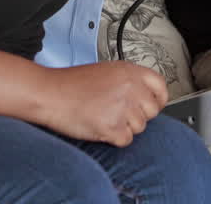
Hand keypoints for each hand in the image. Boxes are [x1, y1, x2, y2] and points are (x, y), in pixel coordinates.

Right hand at [37, 61, 168, 146]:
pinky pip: (125, 140)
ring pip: (139, 127)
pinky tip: (100, 126)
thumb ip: (128, 81)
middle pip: (152, 111)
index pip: (160, 86)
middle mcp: (130, 87)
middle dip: (137, 116)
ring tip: (104, 117)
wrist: (49, 93)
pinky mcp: (112, 125)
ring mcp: (122, 107)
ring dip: (124, 127)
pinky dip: (113, 138)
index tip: (154, 104)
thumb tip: (143, 95)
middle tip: (119, 113)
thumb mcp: (105, 71)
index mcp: (129, 71)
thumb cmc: (70, 84)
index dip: (159, 98)